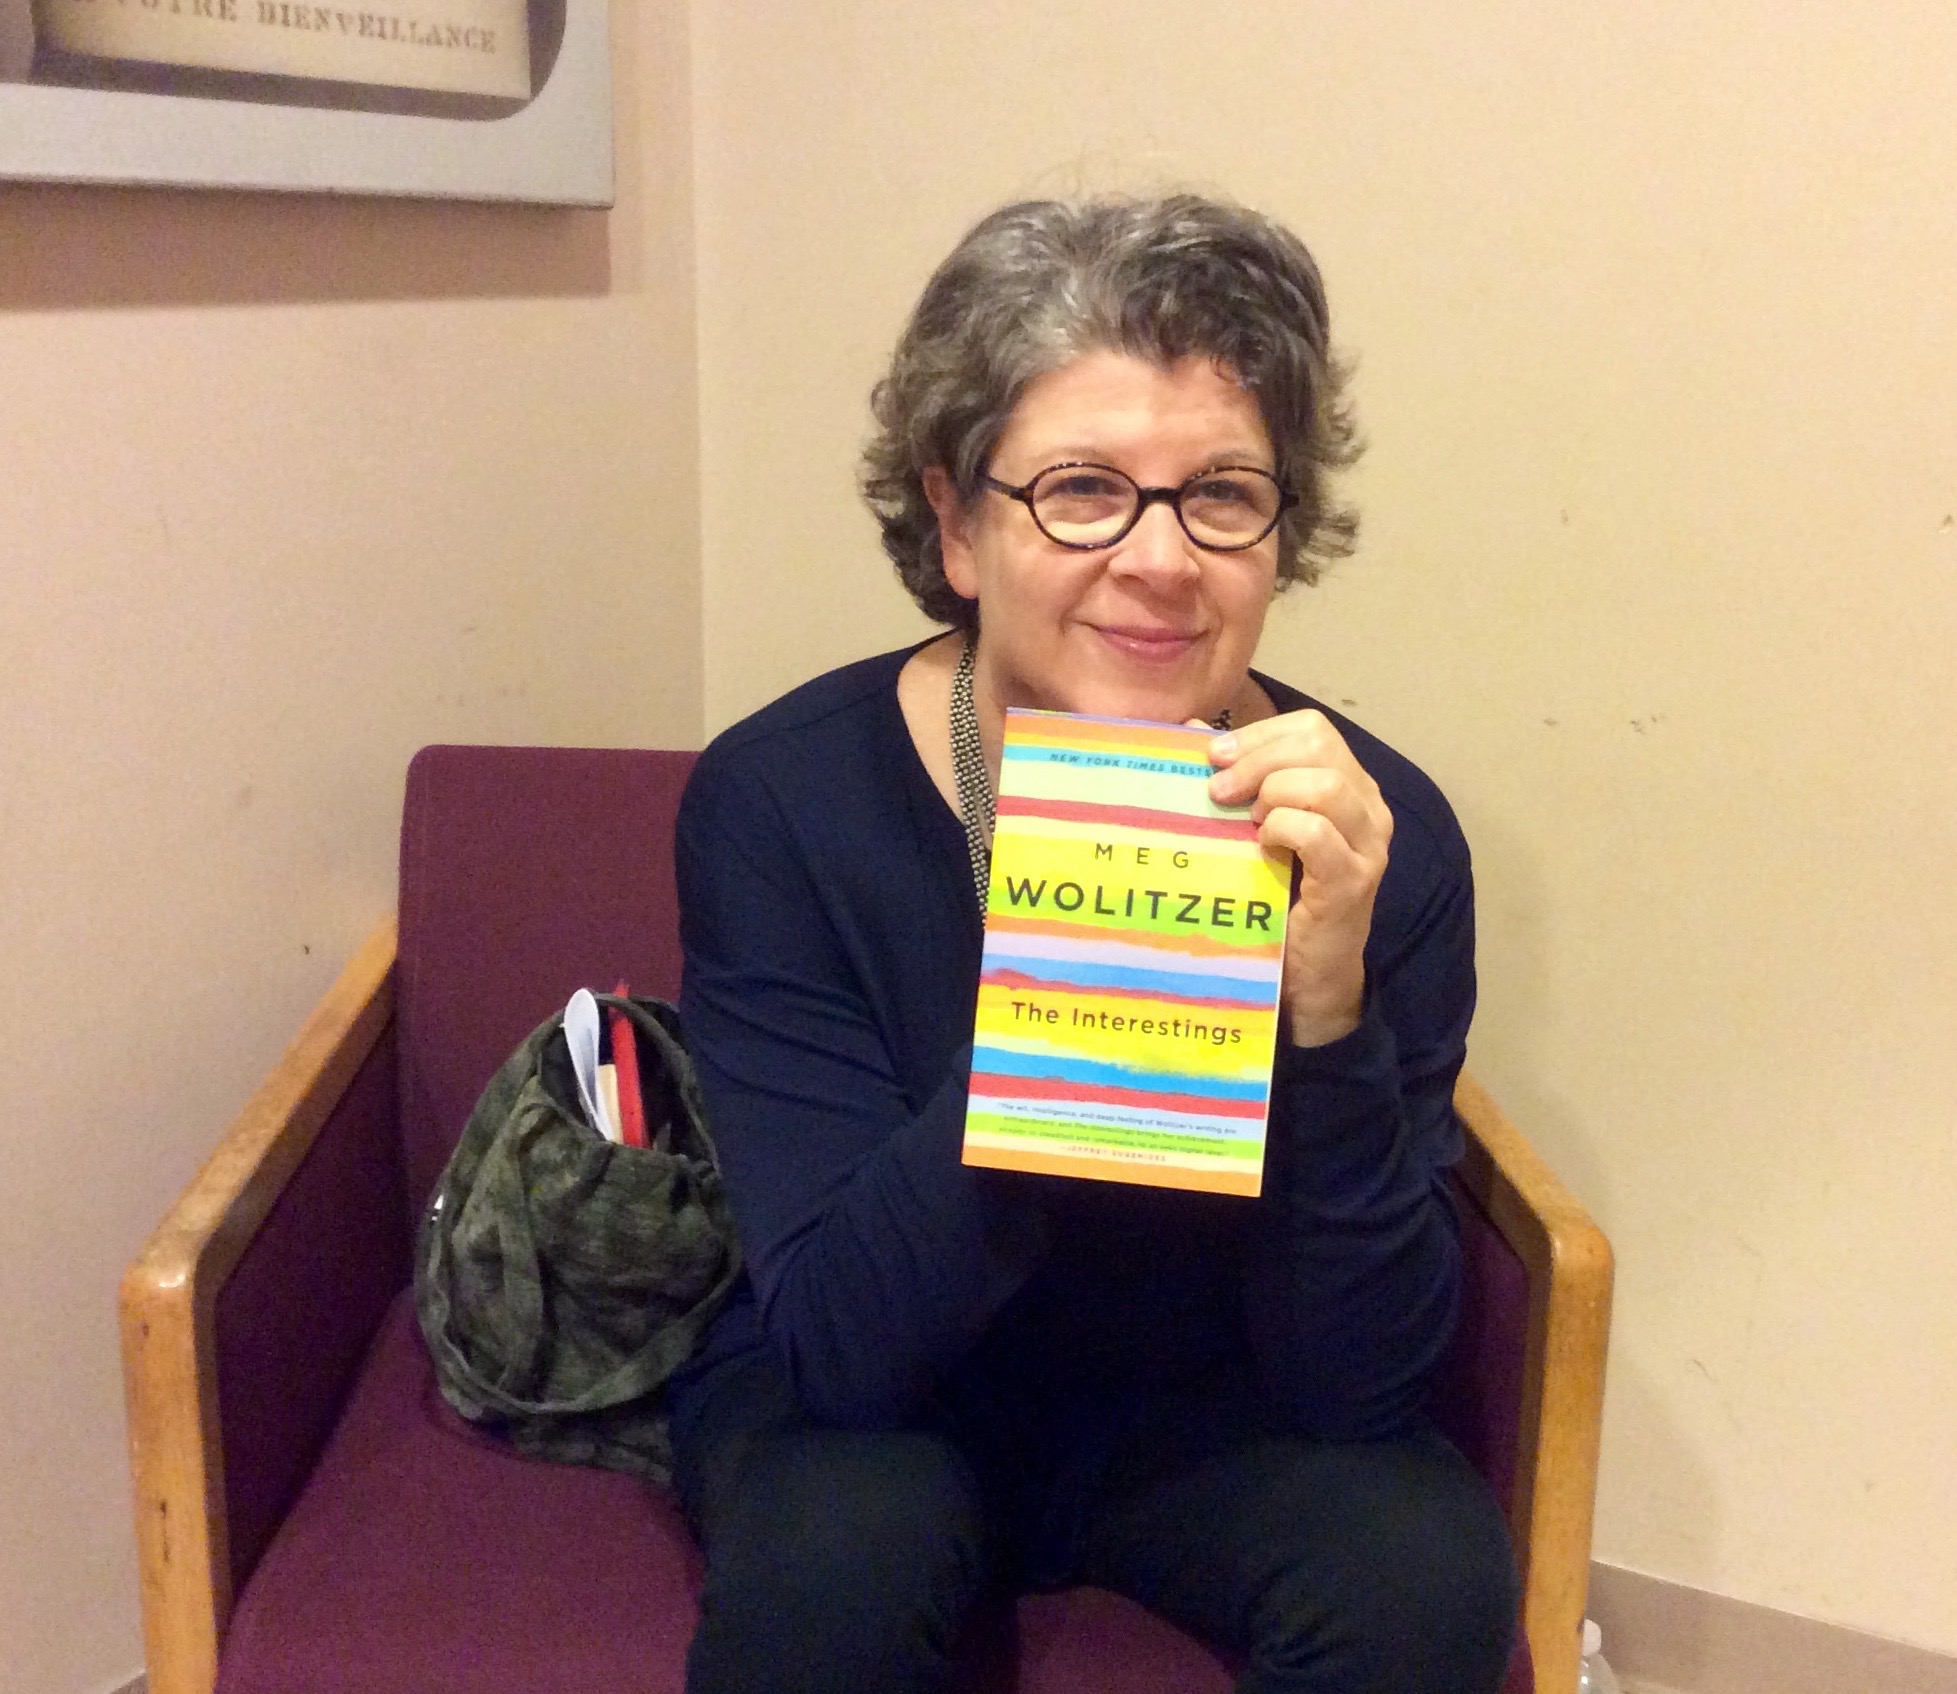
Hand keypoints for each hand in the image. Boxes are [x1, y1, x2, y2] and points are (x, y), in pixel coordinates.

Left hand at [1202, 710, 1392, 1047]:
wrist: (1309, 973)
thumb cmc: (1277, 895)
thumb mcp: (1255, 828)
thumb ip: (1235, 780)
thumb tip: (1191, 731)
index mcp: (1349, 784)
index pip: (1312, 728)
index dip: (1259, 734)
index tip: (1213, 756)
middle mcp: (1368, 807)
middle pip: (1318, 745)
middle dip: (1257, 759)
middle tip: (1218, 791)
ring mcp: (1367, 845)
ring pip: (1324, 784)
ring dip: (1271, 793)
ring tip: (1246, 821)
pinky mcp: (1353, 881)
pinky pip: (1316, 833)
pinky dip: (1281, 829)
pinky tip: (1262, 845)